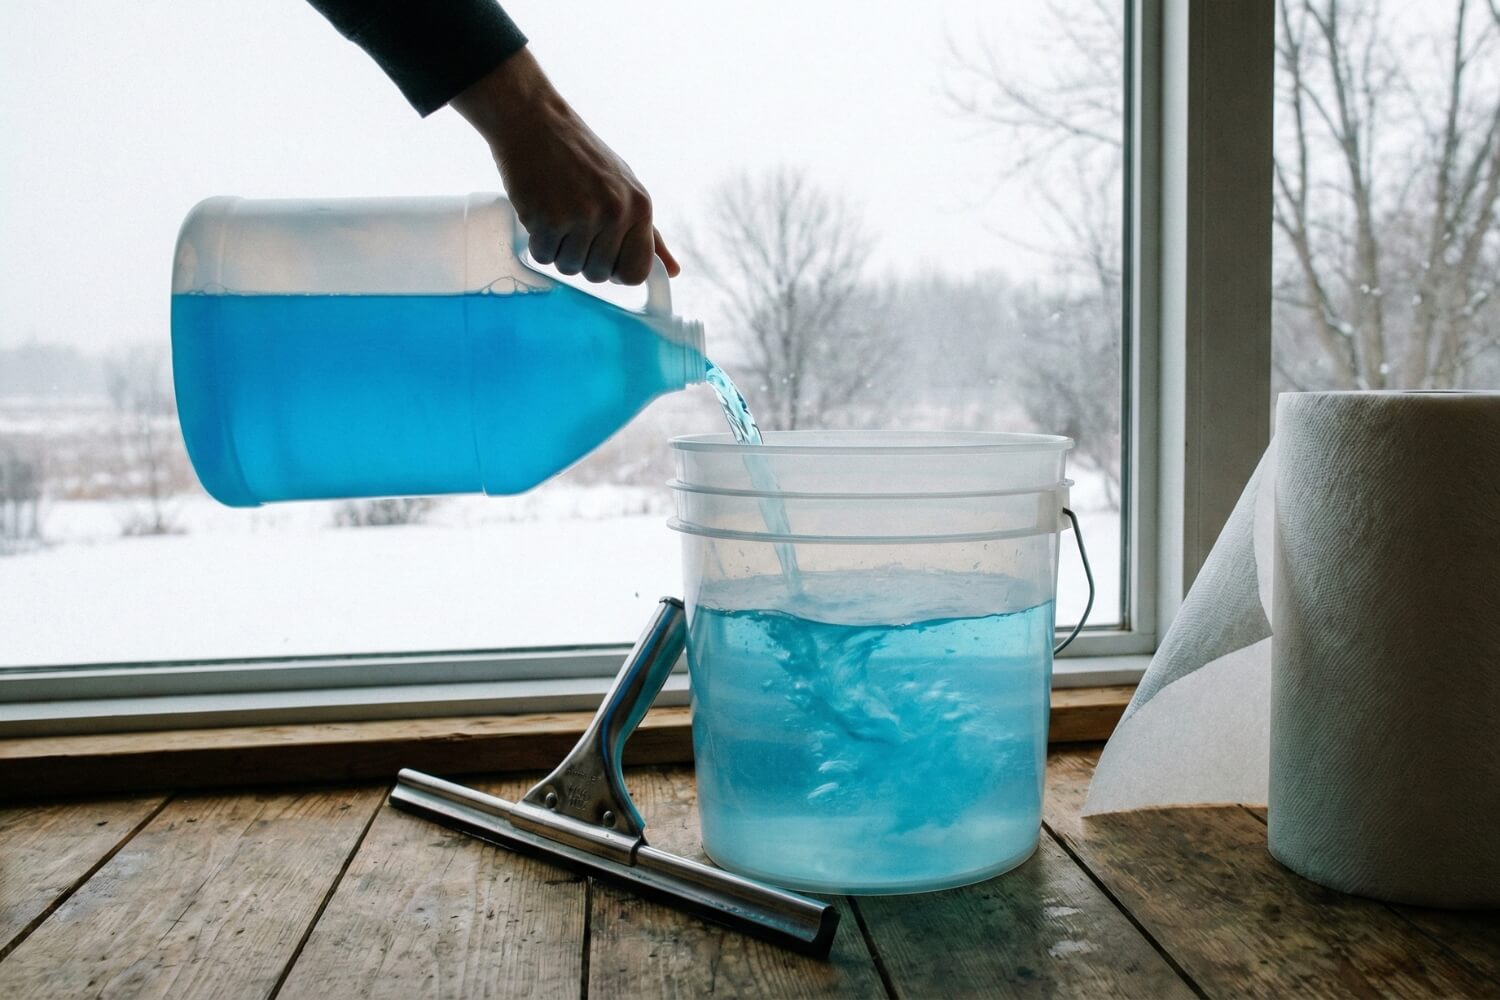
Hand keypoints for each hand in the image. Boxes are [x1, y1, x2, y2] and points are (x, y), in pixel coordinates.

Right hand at [452, 48, 679, 285]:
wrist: (535, 121)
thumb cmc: (580, 156)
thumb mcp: (625, 187)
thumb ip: (649, 234)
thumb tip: (672, 272)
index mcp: (640, 206)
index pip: (636, 272)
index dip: (614, 270)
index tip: (602, 254)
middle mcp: (616, 212)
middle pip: (598, 275)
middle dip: (581, 258)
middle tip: (572, 222)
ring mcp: (582, 216)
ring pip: (569, 268)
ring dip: (557, 249)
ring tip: (556, 212)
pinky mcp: (549, 218)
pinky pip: (543, 257)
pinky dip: (537, 242)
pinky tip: (539, 211)